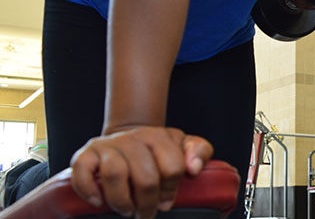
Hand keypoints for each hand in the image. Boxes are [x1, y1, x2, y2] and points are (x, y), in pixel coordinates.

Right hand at [70, 127, 213, 218]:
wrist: (127, 139)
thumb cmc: (158, 150)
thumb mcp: (183, 145)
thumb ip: (199, 151)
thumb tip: (194, 168)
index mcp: (159, 136)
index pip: (172, 168)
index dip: (171, 190)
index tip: (166, 201)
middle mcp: (132, 138)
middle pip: (145, 177)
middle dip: (148, 203)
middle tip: (146, 214)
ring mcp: (107, 145)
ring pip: (115, 174)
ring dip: (122, 201)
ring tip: (127, 211)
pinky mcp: (85, 154)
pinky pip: (82, 171)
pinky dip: (88, 190)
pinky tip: (98, 202)